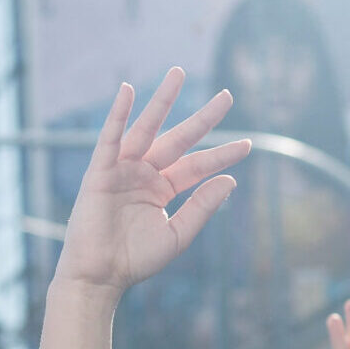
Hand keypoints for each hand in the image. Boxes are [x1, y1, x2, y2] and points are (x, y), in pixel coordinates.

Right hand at [56, 68, 248, 293]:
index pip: (198, 165)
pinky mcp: (100, 171)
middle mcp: (145, 173)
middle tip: (228, 96)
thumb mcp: (178, 235)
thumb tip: (229, 179)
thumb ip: (202, 207)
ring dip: (162, 100)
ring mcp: (123, 169)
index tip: (249, 145)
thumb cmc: (135, 260)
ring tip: (178, 72)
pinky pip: (110, 137)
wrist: (100, 276)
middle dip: (203, 118)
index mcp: (163, 189)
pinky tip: (128, 90)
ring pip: (147, 128)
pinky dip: (118, 114)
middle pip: (179, 138)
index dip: (223, 155)